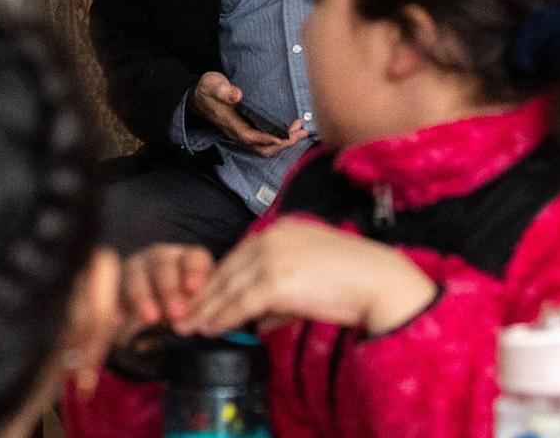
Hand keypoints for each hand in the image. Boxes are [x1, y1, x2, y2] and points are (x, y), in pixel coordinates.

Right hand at [121, 243, 213, 329]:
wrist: (149, 320)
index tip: (193, 289)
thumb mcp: (195, 307)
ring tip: (150, 318)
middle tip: (176, 312)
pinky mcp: (115, 282)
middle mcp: (161, 258)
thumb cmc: (181, 312)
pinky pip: (113, 290)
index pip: (194, 258)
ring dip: (143, 296)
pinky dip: (116, 305)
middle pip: (163, 265)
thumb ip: (199, 309)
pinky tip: (120, 320)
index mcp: (187, 260)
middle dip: (169, 288)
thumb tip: (203, 320)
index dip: (194, 271)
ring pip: (136, 275)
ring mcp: (135, 268)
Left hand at [175, 219, 435, 338]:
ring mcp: (271, 257)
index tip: (200, 298)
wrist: (379, 283)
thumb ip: (282, 299)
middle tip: (180, 313)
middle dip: (202, 294)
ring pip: (228, 287)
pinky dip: (222, 317)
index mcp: (280, 231)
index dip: (217, 280)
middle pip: (227, 269)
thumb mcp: (311, 281)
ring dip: (205, 309)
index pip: (238, 257)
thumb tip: (261, 322)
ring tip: (186, 326)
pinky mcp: (274, 280)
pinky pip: (240, 303)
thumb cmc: (353, 283)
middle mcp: (271, 238)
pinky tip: (209, 329)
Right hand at [189, 72, 308, 156]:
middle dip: (284, 143)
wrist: (198, 97)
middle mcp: (237, 133)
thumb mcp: (213, 85)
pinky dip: (278, 141)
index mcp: (231, 124)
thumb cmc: (207, 90)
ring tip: (300, 132)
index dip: (268, 139)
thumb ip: (224, 90)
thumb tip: (237, 94)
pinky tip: (289, 132)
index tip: (285, 136)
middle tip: (302, 131)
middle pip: (262, 148)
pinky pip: (264, 143)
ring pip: (264, 148)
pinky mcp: (245, 131)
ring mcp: (241, 134)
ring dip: (284, 143)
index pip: (251, 137)